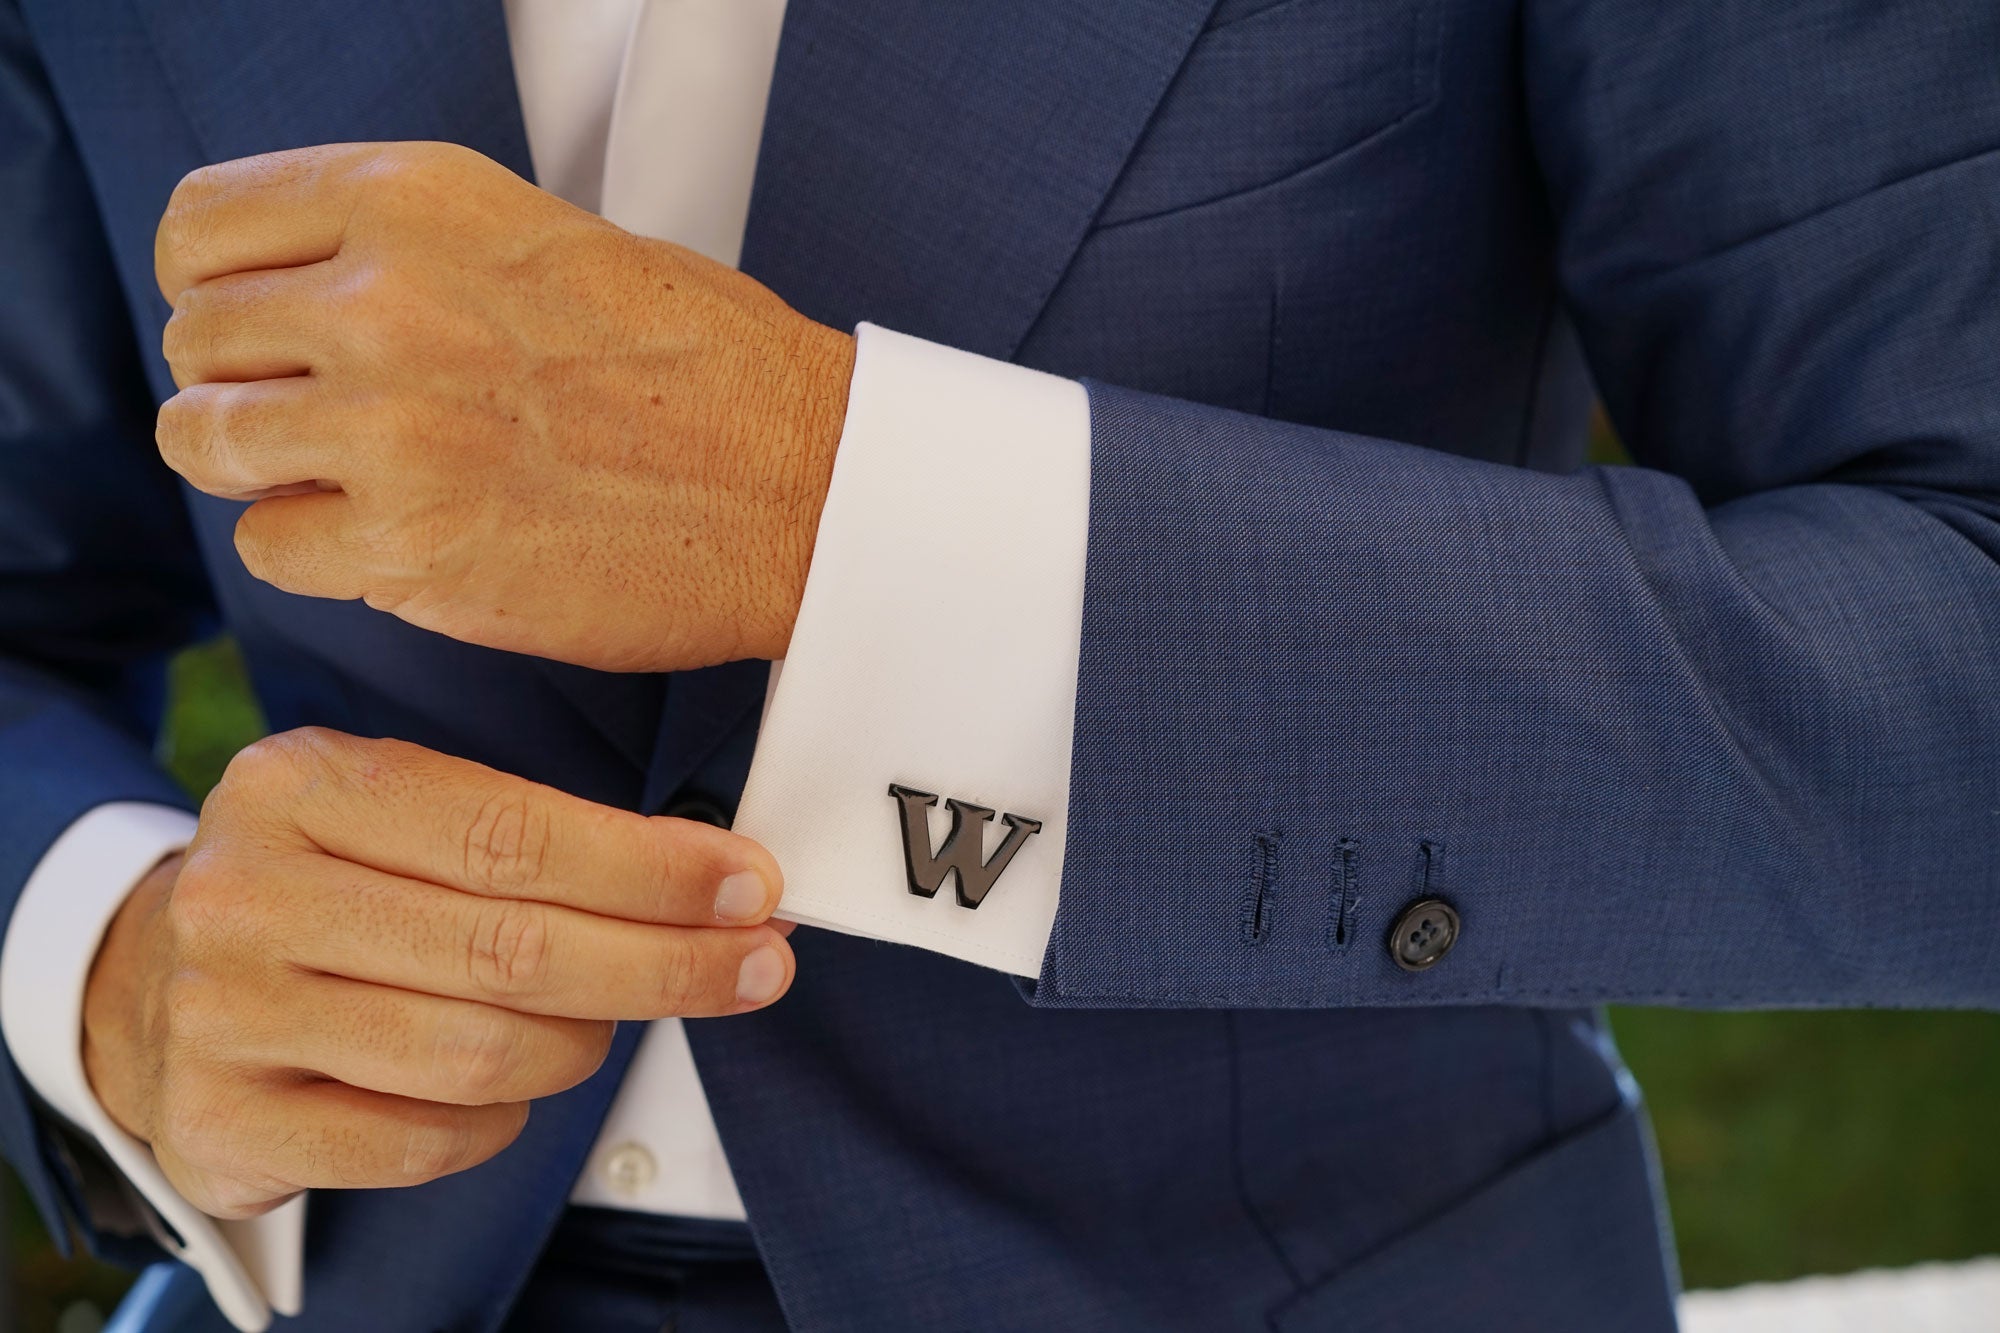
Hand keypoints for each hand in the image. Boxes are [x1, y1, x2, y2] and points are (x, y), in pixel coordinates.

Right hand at [81, 728, 792, 1218]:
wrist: (153, 981)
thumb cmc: (331, 886)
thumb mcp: (399, 812)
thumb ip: (534, 833)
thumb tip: (720, 878)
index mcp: (300, 784)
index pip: (513, 834)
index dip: (652, 870)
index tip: (754, 887)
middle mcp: (247, 893)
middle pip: (510, 950)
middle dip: (664, 963)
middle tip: (759, 965)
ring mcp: (222, 1014)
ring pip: (478, 1054)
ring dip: (582, 1045)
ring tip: (607, 1021)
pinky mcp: (221, 1122)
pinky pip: (423, 1142)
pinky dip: (499, 1122)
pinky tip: (512, 1088)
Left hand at [152, 141, 855, 672]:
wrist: (808, 487)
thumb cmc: (711, 371)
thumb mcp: (555, 237)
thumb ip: (416, 250)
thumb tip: (310, 293)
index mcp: (419, 199)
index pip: (203, 225)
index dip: (217, 287)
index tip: (254, 328)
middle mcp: (386, 299)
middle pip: (194, 341)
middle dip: (246, 385)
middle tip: (322, 419)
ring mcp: (389, 426)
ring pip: (204, 444)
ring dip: (265, 471)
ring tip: (350, 481)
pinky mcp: (409, 545)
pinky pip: (268, 547)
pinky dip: (318, 553)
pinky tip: (397, 538)